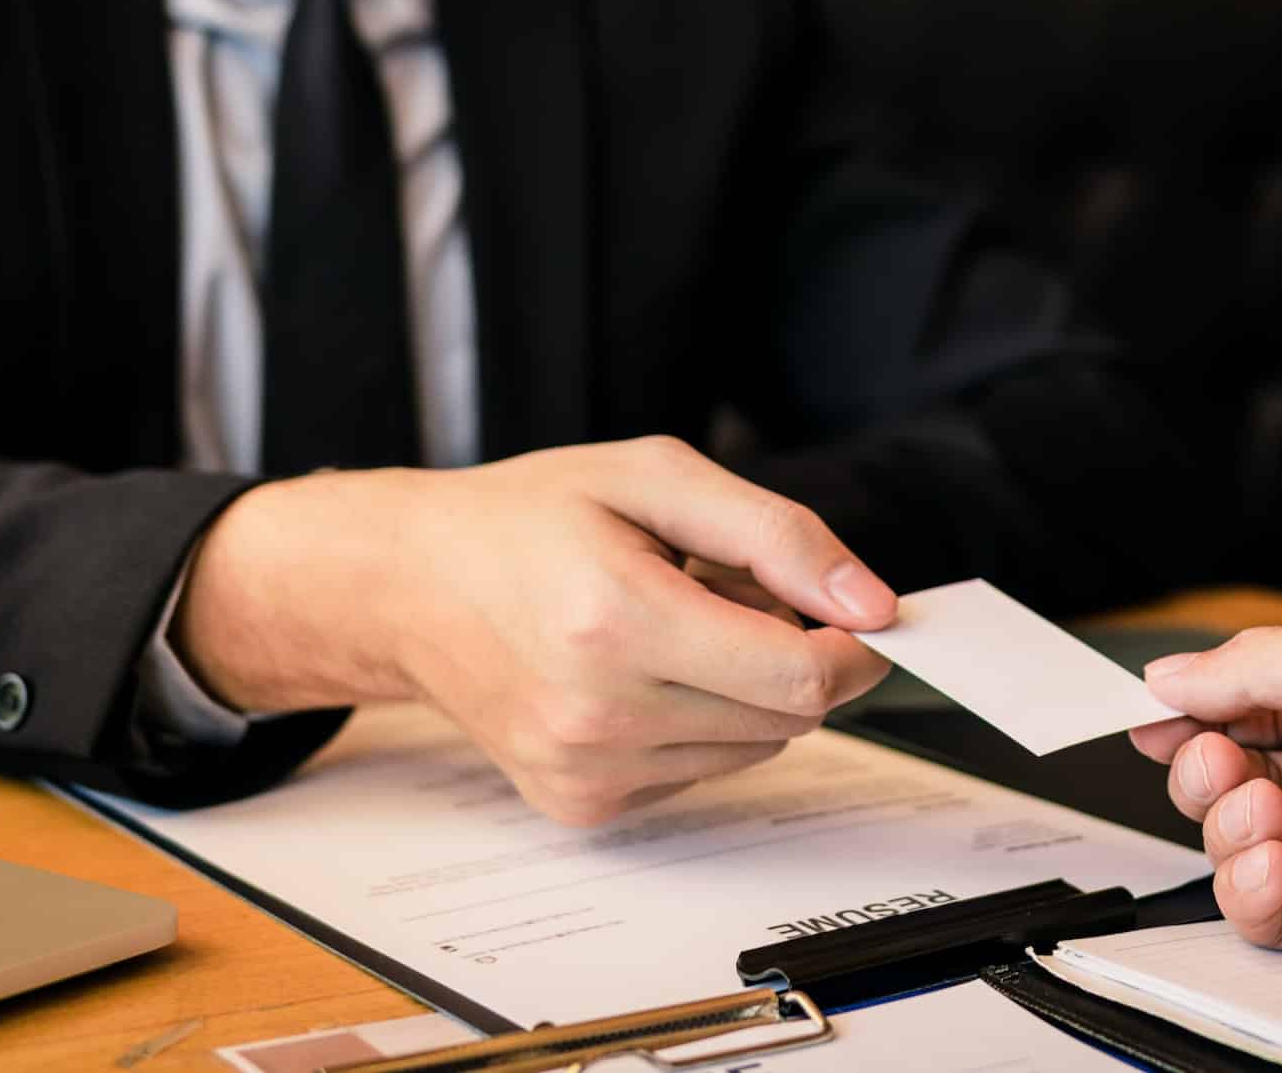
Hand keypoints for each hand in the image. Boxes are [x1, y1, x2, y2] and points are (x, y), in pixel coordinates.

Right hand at [175, 436, 895, 823]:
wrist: (409, 585)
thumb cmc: (526, 519)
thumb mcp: (655, 477)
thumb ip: (777, 536)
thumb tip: (873, 602)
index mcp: (617, 618)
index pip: (798, 676)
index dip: (853, 648)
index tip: (855, 615)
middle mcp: (596, 711)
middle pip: (786, 718)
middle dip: (797, 656)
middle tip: (739, 595)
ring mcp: (583, 769)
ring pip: (753, 751)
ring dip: (748, 692)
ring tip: (677, 627)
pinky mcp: (578, 803)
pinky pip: (700, 775)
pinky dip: (702, 725)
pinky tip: (643, 672)